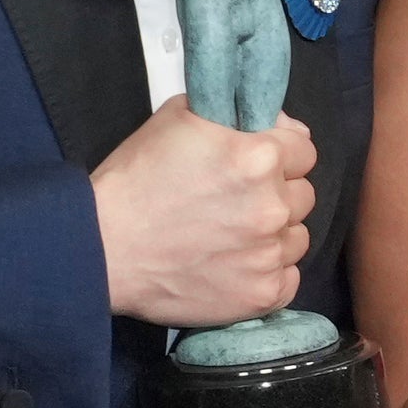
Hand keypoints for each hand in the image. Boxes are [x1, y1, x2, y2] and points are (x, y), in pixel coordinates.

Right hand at [94, 100, 316, 326]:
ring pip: (297, 238)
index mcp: (258, 157)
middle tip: (235, 202)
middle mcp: (272, 205)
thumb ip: (235, 113)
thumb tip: (279, 124)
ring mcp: (269, 254)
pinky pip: (288, 279)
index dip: (281, 153)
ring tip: (230, 237)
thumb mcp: (179, 119)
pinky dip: (266, 273)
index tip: (257, 164)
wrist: (102, 248)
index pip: (304, 150)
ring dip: (273, 235)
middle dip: (276, 194)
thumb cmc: (135, 179)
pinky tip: (233, 266)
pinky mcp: (261, 294)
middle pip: (303, 195)